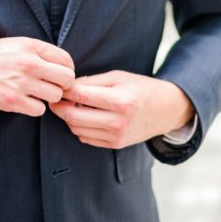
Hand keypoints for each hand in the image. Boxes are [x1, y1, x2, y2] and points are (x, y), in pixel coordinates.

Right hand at [0, 37, 74, 116]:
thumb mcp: (14, 44)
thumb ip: (37, 52)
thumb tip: (61, 65)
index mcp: (30, 46)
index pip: (66, 59)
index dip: (66, 69)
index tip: (59, 75)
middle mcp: (28, 63)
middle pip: (66, 79)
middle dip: (62, 85)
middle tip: (52, 87)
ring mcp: (21, 83)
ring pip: (55, 96)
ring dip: (48, 97)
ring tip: (36, 94)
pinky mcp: (12, 101)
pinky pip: (40, 109)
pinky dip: (35, 108)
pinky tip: (25, 101)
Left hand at [49, 70, 193, 148]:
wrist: (165, 110)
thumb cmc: (141, 88)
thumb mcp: (119, 77)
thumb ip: (93, 82)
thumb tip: (69, 87)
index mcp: (120, 101)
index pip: (81, 96)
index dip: (65, 90)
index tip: (59, 85)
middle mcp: (118, 122)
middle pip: (74, 117)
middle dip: (59, 107)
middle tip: (55, 98)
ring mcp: (116, 136)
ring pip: (77, 129)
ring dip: (68, 118)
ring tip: (69, 105)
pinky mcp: (115, 145)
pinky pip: (86, 138)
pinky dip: (79, 127)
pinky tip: (82, 116)